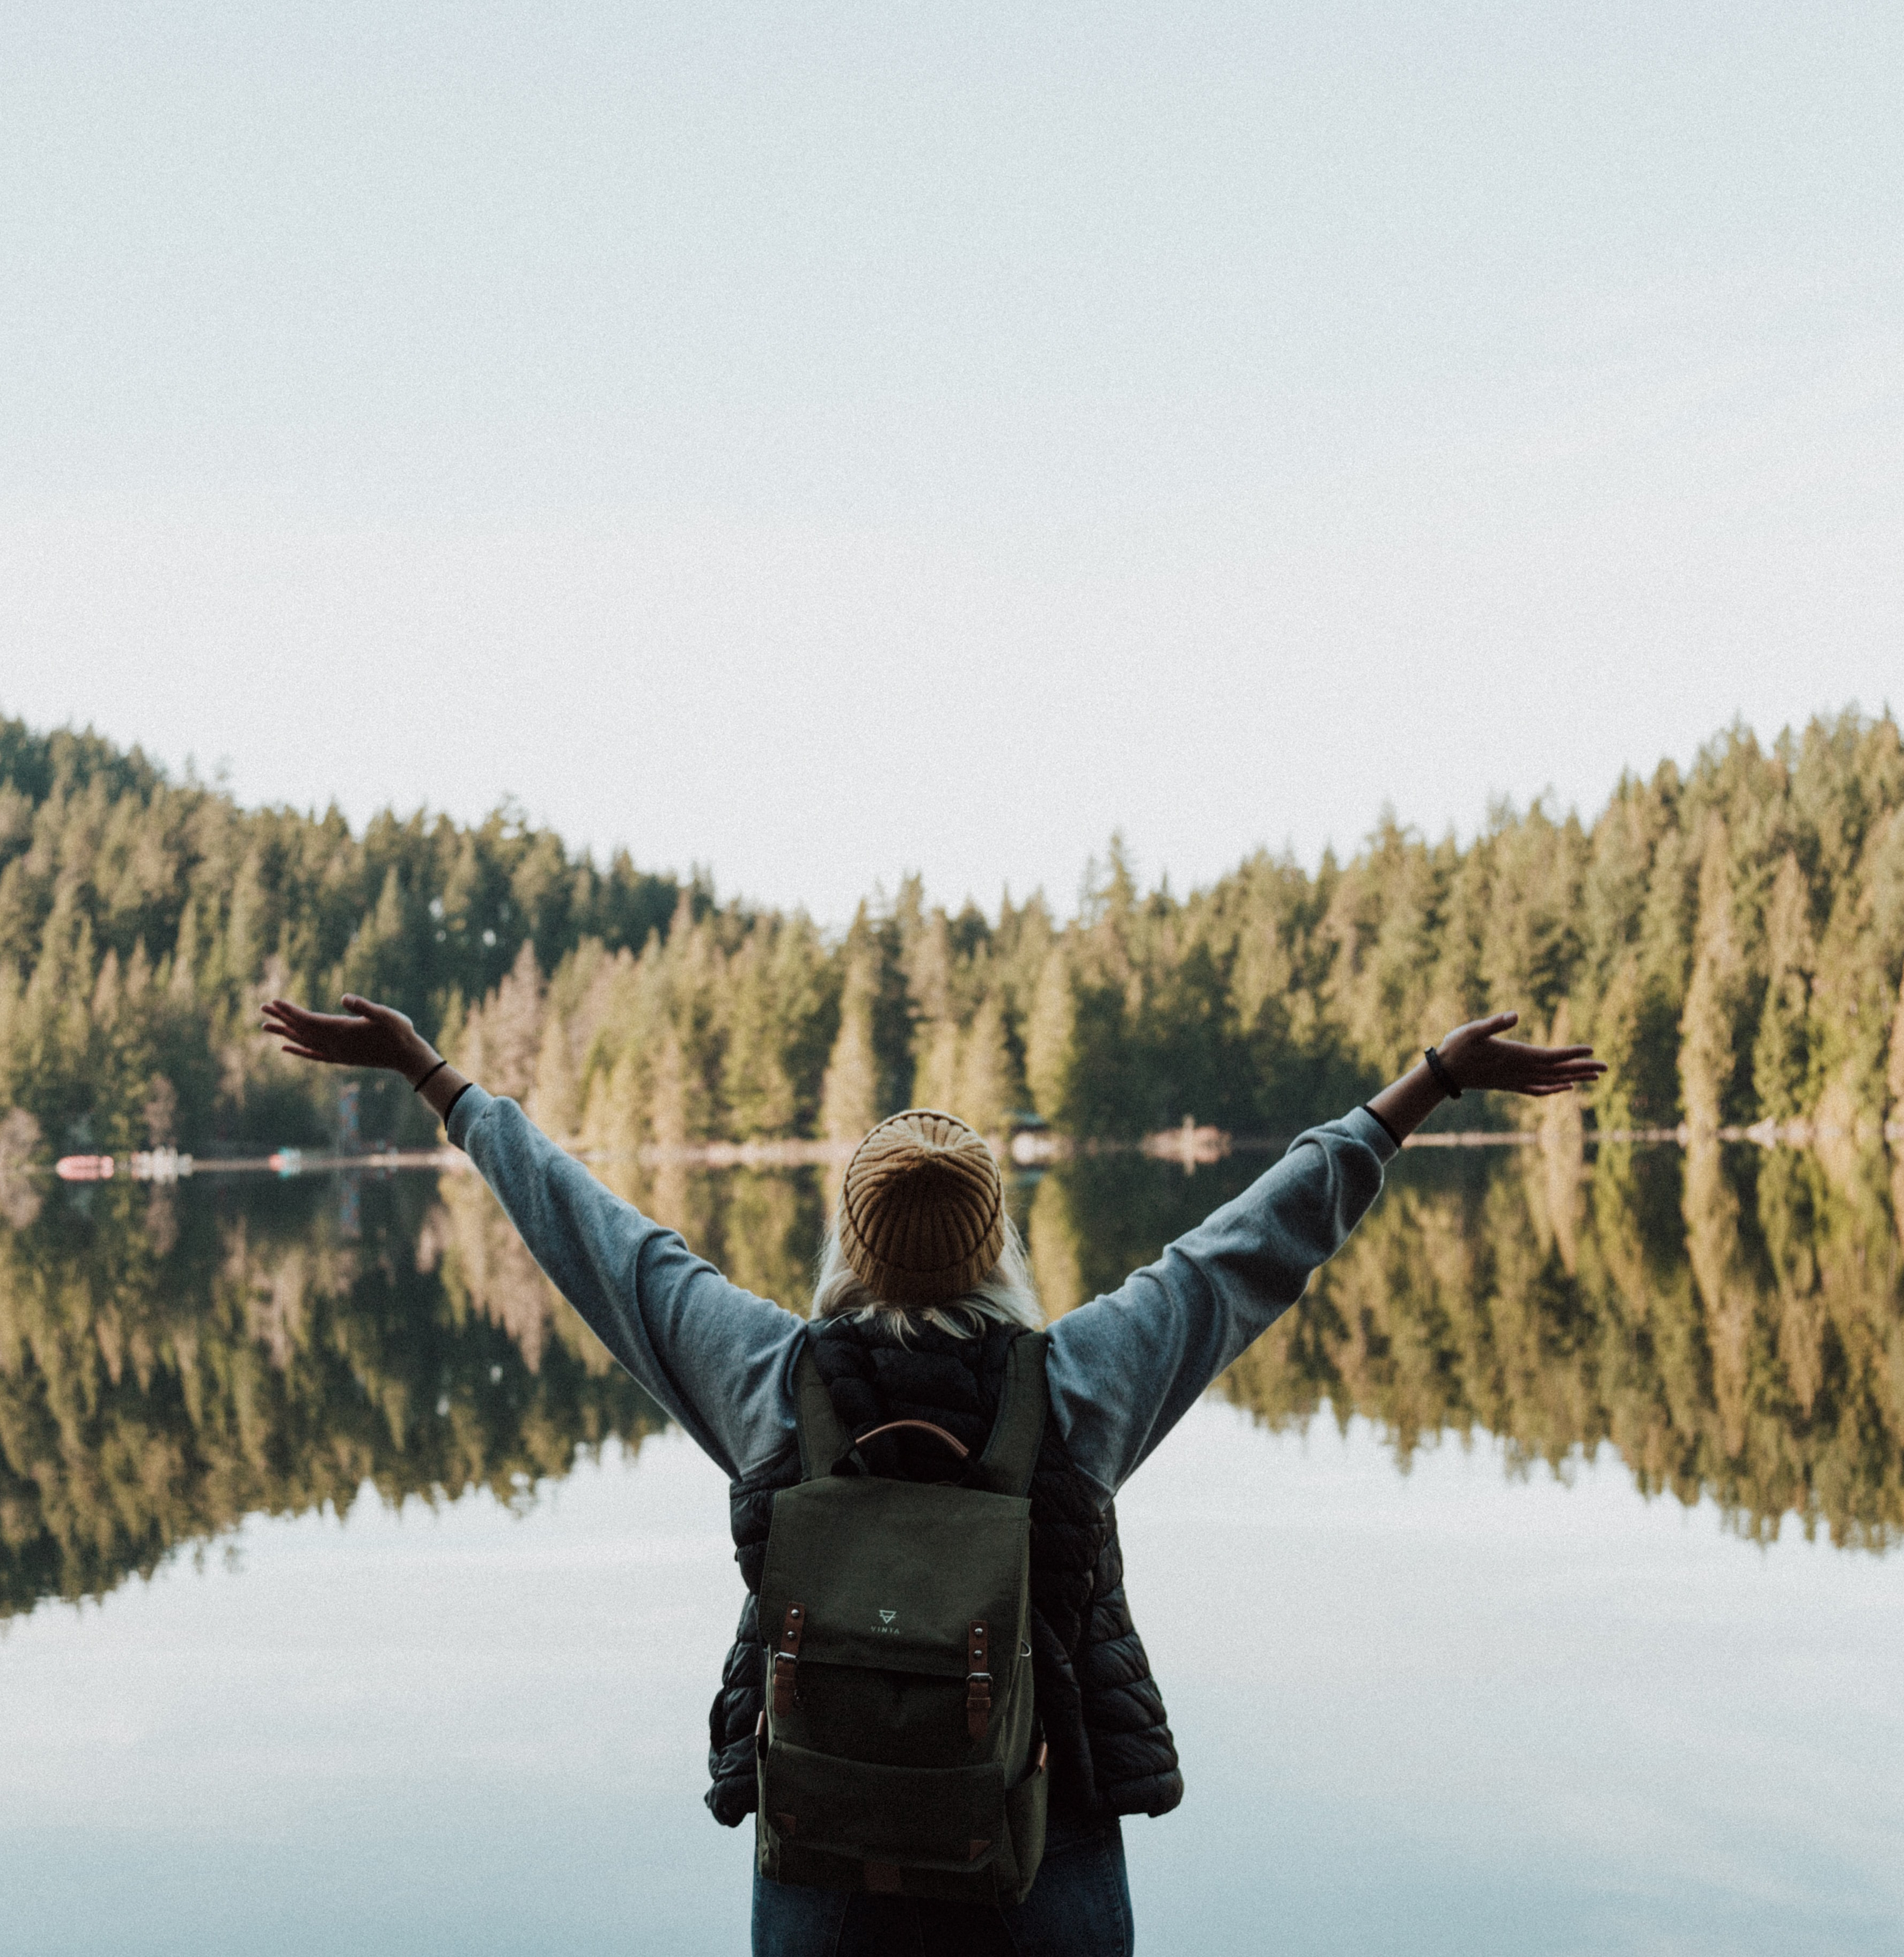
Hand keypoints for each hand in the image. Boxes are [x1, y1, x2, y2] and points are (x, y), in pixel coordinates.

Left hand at [261, 995, 437, 1083]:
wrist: (406, 1056)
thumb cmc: (398, 1031)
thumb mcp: (385, 1014)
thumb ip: (364, 1007)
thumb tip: (344, 998)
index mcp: (342, 1030)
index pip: (309, 1020)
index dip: (290, 1011)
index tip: (274, 1002)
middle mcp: (334, 1044)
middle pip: (301, 1030)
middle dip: (281, 1018)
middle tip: (262, 1008)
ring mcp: (336, 1052)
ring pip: (303, 1042)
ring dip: (284, 1033)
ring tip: (266, 1026)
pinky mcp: (340, 1058)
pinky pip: (313, 1055)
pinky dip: (298, 1051)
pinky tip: (286, 1048)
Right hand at [1435, 1012, 1605, 1097]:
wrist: (1445, 1074)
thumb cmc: (1456, 1048)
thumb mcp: (1473, 1030)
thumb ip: (1494, 1023)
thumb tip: (1515, 1014)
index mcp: (1515, 1055)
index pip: (1550, 1056)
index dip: (1571, 1053)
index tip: (1592, 1050)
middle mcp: (1519, 1071)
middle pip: (1557, 1071)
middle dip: (1582, 1068)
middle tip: (1606, 1068)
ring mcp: (1516, 1080)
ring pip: (1552, 1081)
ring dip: (1574, 1077)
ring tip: (1595, 1076)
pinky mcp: (1510, 1085)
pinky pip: (1538, 1090)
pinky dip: (1555, 1089)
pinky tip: (1566, 1087)